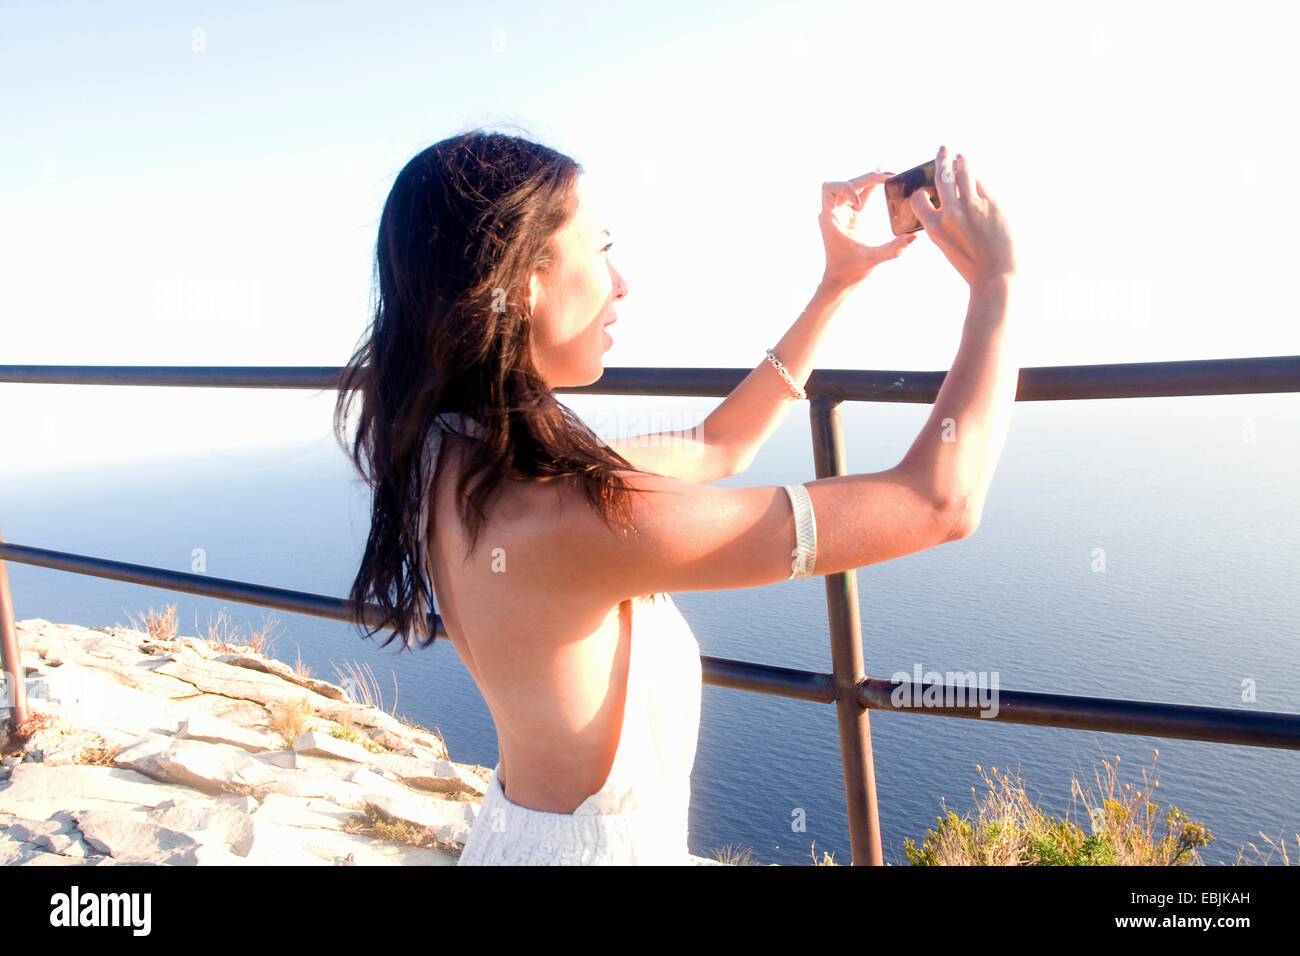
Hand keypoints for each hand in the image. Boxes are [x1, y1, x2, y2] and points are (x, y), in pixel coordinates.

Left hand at [819, 167, 917, 286]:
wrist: (840, 280)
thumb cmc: (850, 271)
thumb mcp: (872, 259)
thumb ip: (892, 249)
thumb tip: (913, 237)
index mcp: (831, 219)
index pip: (830, 189)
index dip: (845, 188)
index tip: (858, 201)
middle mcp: (834, 212)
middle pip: (847, 183)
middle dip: (867, 179)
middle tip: (889, 177)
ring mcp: (842, 213)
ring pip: (854, 187)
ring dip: (870, 181)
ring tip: (890, 177)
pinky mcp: (851, 216)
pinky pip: (861, 196)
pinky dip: (871, 187)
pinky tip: (885, 178)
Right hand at [909, 146, 1016, 287]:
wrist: (996, 275)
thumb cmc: (972, 265)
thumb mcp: (948, 246)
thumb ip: (945, 224)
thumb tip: (950, 200)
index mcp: (934, 228)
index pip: (919, 200)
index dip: (922, 192)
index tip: (927, 188)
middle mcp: (950, 213)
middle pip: (943, 177)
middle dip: (941, 160)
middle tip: (943, 150)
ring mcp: (971, 205)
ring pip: (964, 173)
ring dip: (962, 162)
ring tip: (961, 157)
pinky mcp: (991, 203)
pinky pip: (981, 184)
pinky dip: (977, 179)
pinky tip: (976, 176)